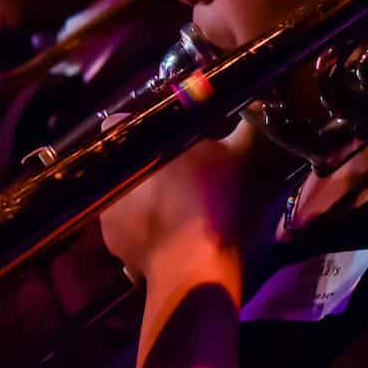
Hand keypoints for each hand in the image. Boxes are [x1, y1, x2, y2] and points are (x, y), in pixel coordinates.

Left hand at [100, 119, 265, 279]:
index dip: (139, 128)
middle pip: (123, 164)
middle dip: (144, 167)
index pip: (119, 124)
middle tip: (176, 172)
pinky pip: (130, 232)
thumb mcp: (234, 156)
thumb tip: (258, 105)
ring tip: (174, 207)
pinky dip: (145, 231)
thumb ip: (242, 129)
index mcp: (130, 149)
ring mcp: (109, 218)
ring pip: (123, 200)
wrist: (194, 262)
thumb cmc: (207, 199)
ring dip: (141, 201)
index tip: (164, 138)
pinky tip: (170, 233)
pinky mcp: (117, 248)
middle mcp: (111, 180)